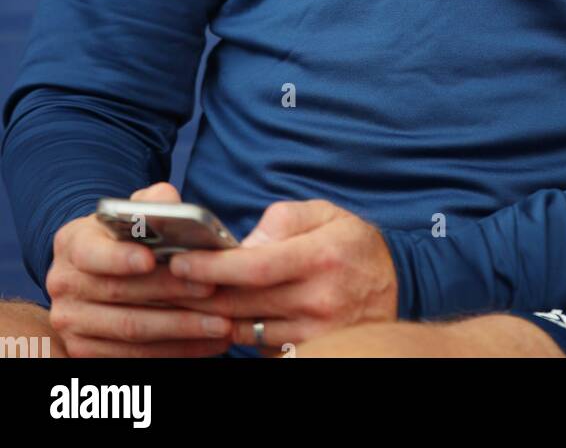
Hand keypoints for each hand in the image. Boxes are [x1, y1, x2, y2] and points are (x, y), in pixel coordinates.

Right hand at [46, 182, 233, 356]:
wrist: (96, 276)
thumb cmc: (123, 238)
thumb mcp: (131, 213)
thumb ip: (151, 202)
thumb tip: (168, 201)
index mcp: (72, 244)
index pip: (91, 253)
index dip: (121, 258)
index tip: (152, 259)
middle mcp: (64, 284)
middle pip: (120, 294)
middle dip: (170, 291)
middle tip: (211, 289)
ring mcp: (71, 323)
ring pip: (131, 331)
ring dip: (181, 329)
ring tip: (221, 322)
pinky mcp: (85, 353)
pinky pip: (135, 357)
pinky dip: (176, 351)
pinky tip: (208, 342)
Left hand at [167, 199, 397, 351]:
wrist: (395, 285)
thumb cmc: (351, 244)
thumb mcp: (326, 213)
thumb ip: (284, 219)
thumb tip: (245, 243)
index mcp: (322, 257)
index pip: (255, 267)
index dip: (213, 267)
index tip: (181, 263)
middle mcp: (320, 300)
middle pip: (243, 303)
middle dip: (201, 293)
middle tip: (171, 281)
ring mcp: (317, 333)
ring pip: (247, 330)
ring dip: (215, 315)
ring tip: (190, 298)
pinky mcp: (311, 353)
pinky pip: (261, 349)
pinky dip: (240, 333)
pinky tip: (225, 315)